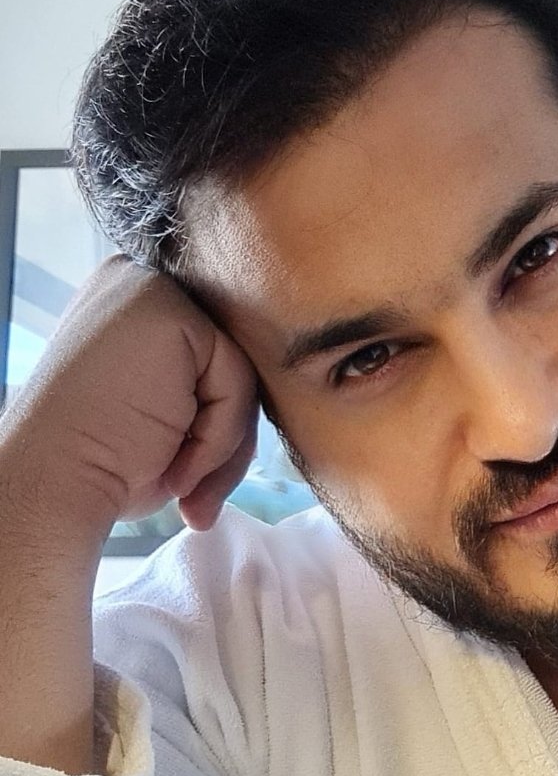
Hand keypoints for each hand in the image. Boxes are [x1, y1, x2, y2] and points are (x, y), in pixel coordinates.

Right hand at [0, 255, 258, 544]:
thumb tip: (286, 374)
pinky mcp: (166, 308)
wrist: (53, 490)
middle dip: (224, 436)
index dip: (215, 422)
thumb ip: (212, 382)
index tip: (182, 473)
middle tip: (190, 492)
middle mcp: (138, 283)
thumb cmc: (106, 464)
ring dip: (221, 446)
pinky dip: (218, 436)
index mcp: (135, 305)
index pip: (219, 355)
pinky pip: (237, 380)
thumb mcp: (169, 412)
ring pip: (242, 373)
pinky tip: (174, 463)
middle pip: (236, 360)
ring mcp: (149, 288)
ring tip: (176, 480)